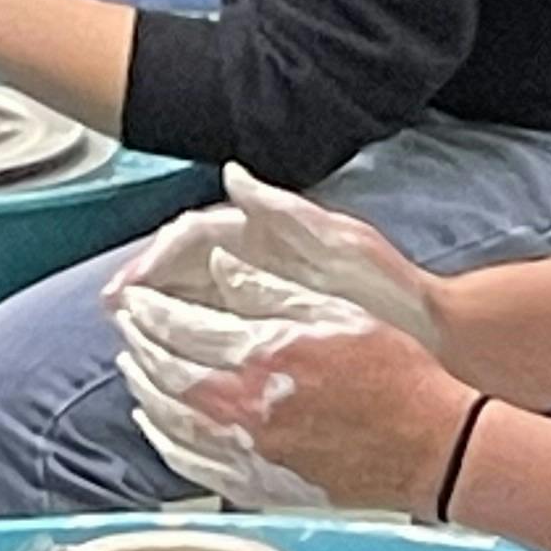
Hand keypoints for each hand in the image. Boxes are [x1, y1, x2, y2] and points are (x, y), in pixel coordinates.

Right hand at [109, 165, 441, 350]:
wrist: (433, 337)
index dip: (155, 259)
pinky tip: (178, 375)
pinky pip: (220, 347)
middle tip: (117, 318)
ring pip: (194, 311)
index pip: (192, 238)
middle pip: (182, 274)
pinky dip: (195, 358)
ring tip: (134, 345)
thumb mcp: (342, 241)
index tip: (129, 286)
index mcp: (265, 239)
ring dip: (160, 325)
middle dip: (145, 293)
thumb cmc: (390, 290)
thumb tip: (232, 176)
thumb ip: (286, 210)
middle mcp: (257, 268)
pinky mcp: (274, 342)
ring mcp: (263, 305)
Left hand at [112, 252, 475, 515]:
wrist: (432, 446)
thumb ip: (267, 288)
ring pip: (170, 420)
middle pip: (163, 373)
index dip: (150, 310)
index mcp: (256, 356)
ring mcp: (247, 453)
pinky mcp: (260, 485)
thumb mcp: (333, 311)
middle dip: (139, 346)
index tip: (136, 300)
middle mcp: (241, 408)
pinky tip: (159, 427)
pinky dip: (165, 441)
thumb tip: (220, 266)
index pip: (177, 328)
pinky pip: (192, 464)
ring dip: (143, 390)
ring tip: (134, 369)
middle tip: (127, 328)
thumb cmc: (395, 375)